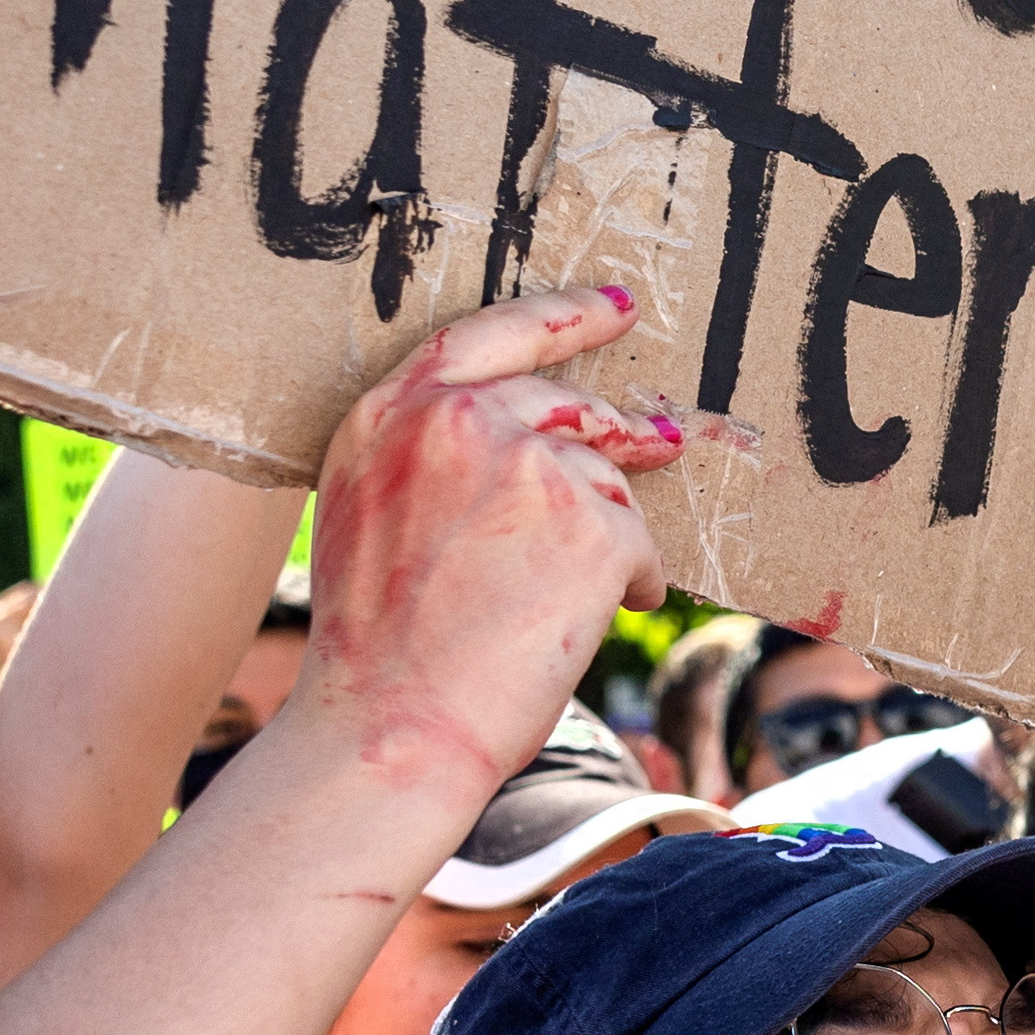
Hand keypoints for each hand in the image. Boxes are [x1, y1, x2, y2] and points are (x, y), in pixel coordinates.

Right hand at [293, 288, 693, 801]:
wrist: (391, 729)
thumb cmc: (378, 647)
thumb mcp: (369, 514)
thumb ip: (432, 455)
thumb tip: (533, 431)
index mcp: (387, 414)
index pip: (488, 336)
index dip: (561, 316)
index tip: (615, 305)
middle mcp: (456, 422)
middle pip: (564, 405)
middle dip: (621, 428)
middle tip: (664, 439)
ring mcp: (527, 466)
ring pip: (605, 480)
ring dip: (612, 534)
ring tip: (585, 596)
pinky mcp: (592, 524)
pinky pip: (638, 541)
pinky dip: (635, 581)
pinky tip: (608, 616)